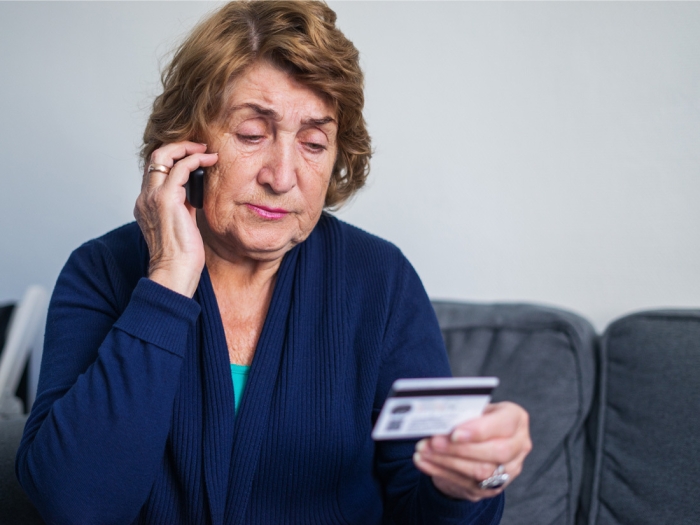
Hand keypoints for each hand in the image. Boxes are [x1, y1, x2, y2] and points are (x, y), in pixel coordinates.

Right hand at [134, 141, 217, 296]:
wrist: (174, 273)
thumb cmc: (181, 257)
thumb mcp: (181, 225)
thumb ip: (183, 207)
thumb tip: (194, 196)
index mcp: (146, 205)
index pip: (154, 171)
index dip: (173, 159)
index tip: (193, 157)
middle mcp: (144, 198)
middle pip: (155, 157)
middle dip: (179, 147)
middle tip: (200, 147)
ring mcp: (153, 197)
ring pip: (164, 156)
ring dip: (188, 149)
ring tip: (207, 151)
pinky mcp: (166, 199)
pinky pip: (180, 168)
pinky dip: (195, 159)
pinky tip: (209, 160)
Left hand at [412, 402, 530, 501]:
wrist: (477, 441)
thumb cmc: (475, 418)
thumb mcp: (473, 409)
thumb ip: (462, 412)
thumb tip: (439, 416)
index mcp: (516, 419)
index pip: (503, 425)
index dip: (479, 431)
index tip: (454, 433)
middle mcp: (519, 445)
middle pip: (496, 452)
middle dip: (460, 449)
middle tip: (433, 442)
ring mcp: (509, 470)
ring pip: (481, 471)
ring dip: (447, 462)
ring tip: (424, 451)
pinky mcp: (494, 487)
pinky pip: (468, 484)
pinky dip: (441, 472)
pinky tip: (423, 462)